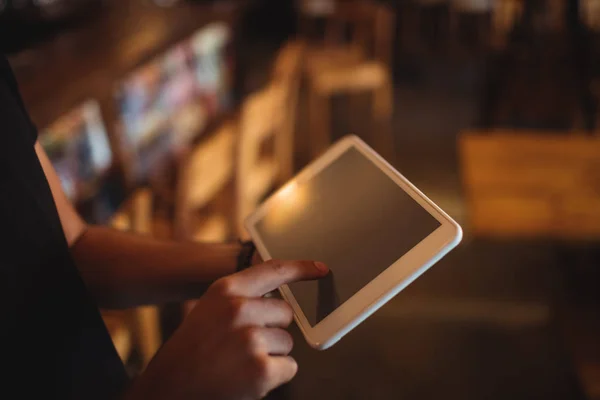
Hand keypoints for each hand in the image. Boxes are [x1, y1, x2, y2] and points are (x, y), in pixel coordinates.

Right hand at [128, 259, 328, 399]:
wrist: (169, 386)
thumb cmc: (192, 348)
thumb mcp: (211, 308)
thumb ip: (243, 298)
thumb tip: (279, 298)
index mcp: (226, 290)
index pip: (274, 270)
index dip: (301, 268)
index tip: (321, 268)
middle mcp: (240, 309)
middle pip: (286, 313)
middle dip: (272, 329)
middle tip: (242, 344)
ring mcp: (251, 339)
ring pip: (288, 341)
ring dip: (271, 354)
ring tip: (239, 361)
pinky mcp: (261, 368)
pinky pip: (289, 367)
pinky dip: (275, 376)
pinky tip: (248, 377)